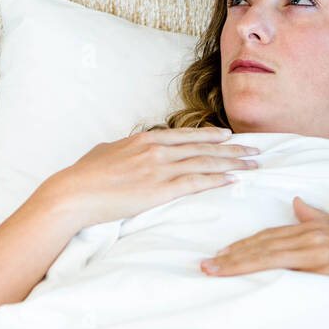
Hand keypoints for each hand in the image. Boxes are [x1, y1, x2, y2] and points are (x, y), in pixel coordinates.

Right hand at [40, 126, 258, 229]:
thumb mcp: (104, 152)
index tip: (228, 135)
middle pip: (203, 147)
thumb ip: (121, 149)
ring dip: (233, 163)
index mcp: (144, 139)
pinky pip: (196, 182)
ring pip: (205, 162)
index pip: (185, 135)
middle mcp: (157, 150)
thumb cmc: (83, 175)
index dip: (210, 135)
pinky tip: (233, 179)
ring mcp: (160, 169)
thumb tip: (122, 148)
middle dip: (232, 148)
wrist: (74, 193)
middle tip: (254, 149)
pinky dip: (217, 180)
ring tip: (253, 165)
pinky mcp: (160, 190)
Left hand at [200, 196, 328, 286]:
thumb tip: (295, 203)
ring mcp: (316, 248)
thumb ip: (315, 217)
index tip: (220, 253)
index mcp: (310, 227)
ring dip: (238, 263)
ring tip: (215, 270)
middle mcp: (309, 234)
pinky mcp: (324, 262)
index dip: (242, 245)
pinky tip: (247, 273)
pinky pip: (287, 266)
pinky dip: (263, 268)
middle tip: (205, 265)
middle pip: (261, 245)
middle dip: (231, 255)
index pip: (268, 236)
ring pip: (268, 255)